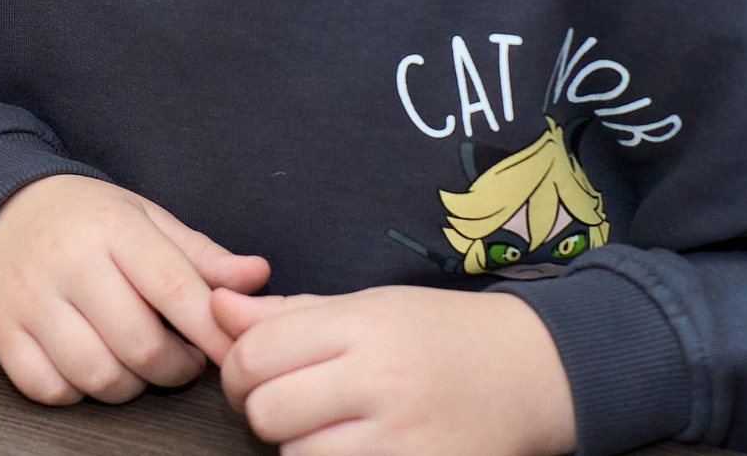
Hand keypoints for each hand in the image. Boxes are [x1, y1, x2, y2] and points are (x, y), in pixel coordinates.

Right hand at [0, 174, 271, 405]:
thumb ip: (201, 255)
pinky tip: (84, 363)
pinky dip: (75, 391)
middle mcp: (67, 260)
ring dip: (127, 385)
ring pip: (97, 376)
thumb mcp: (145, 220)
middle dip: (172, 368)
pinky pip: (48, 389)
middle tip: (178, 358)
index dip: (211, 332)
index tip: (232, 353)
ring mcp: (28, 297)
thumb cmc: (85, 219)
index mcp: (111, 226)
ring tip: (131, 361)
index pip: (173, 288)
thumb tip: (259, 276)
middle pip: (139, 345)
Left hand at [215, 284, 575, 455]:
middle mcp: (380, 381)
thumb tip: (215, 307)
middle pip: (268, 410)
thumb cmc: (438, 334)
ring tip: (325, 426)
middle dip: (259, 411)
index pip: (256, 352)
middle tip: (281, 404)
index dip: (236, 367)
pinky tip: (351, 448)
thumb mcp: (365, 305)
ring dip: (297, 445)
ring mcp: (402, 437)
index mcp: (361, 327)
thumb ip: (286, 314)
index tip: (249, 373)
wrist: (531, 374)